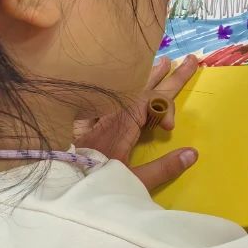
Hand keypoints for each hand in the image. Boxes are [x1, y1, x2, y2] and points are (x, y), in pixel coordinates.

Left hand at [74, 56, 199, 190]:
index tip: (170, 128)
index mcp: (122, 126)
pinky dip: (119, 88)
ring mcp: (98, 118)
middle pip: (144, 90)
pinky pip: (104, 99)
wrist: (56, 186)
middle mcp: (111, 115)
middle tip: (190, 60)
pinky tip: (121, 84)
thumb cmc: (93, 185)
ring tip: (163, 62)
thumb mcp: (131, 181)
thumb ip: (162, 168)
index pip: (151, 102)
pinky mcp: (87, 125)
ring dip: (147, 77)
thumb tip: (192, 153)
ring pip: (126, 91)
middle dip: (169, 77)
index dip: (166, 108)